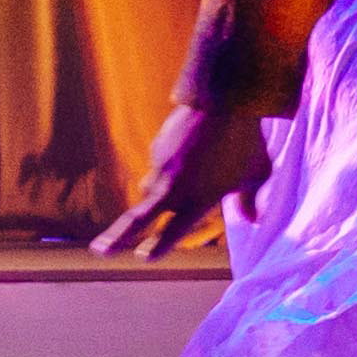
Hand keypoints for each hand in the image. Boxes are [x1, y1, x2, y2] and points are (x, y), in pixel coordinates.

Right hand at [90, 104, 271, 258]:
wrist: (223, 100)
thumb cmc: (246, 141)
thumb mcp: (256, 174)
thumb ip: (249, 199)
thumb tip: (253, 218)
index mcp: (197, 202)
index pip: (171, 233)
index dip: (157, 247)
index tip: (143, 257)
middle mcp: (172, 189)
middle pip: (136, 219)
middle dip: (116, 237)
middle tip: (100, 250)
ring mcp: (160, 167)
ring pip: (149, 188)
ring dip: (157, 193)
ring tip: (186, 179)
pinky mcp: (157, 147)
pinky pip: (159, 164)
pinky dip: (169, 166)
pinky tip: (190, 152)